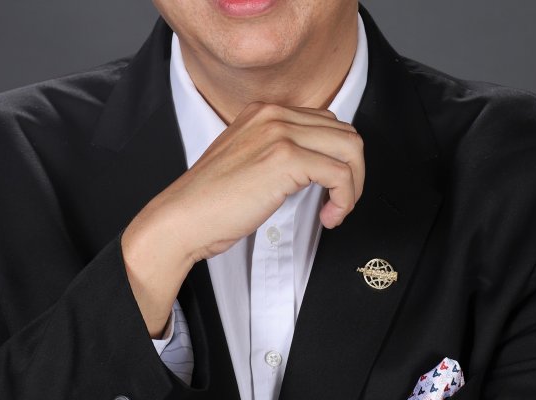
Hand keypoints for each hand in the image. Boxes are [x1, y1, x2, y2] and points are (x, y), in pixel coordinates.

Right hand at [122, 102, 364, 336]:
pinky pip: (341, 174)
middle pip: (344, 132)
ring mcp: (280, 133)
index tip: (328, 187)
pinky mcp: (286, 159)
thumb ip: (277, 152)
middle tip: (340, 201)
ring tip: (337, 209)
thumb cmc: (209, 202)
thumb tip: (317, 166)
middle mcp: (273, 114)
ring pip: (350, 149)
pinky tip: (329, 216)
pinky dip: (345, 199)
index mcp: (263, 111)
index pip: (325, 122)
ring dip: (353, 185)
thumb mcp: (247, 161)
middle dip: (353, 171)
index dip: (336, 157)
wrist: (182, 219)